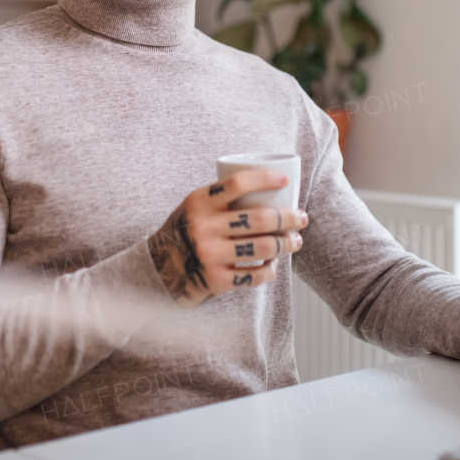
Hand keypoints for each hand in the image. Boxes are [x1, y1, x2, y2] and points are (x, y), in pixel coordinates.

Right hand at [148, 169, 307, 307]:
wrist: (158, 270)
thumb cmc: (186, 232)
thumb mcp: (194, 208)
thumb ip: (220, 200)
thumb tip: (269, 190)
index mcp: (199, 203)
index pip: (238, 183)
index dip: (266, 179)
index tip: (285, 180)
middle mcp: (203, 227)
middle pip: (260, 218)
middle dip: (289, 218)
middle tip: (301, 218)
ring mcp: (210, 255)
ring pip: (263, 248)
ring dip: (286, 244)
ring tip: (295, 241)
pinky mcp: (215, 280)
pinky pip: (254, 275)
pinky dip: (270, 269)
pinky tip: (273, 264)